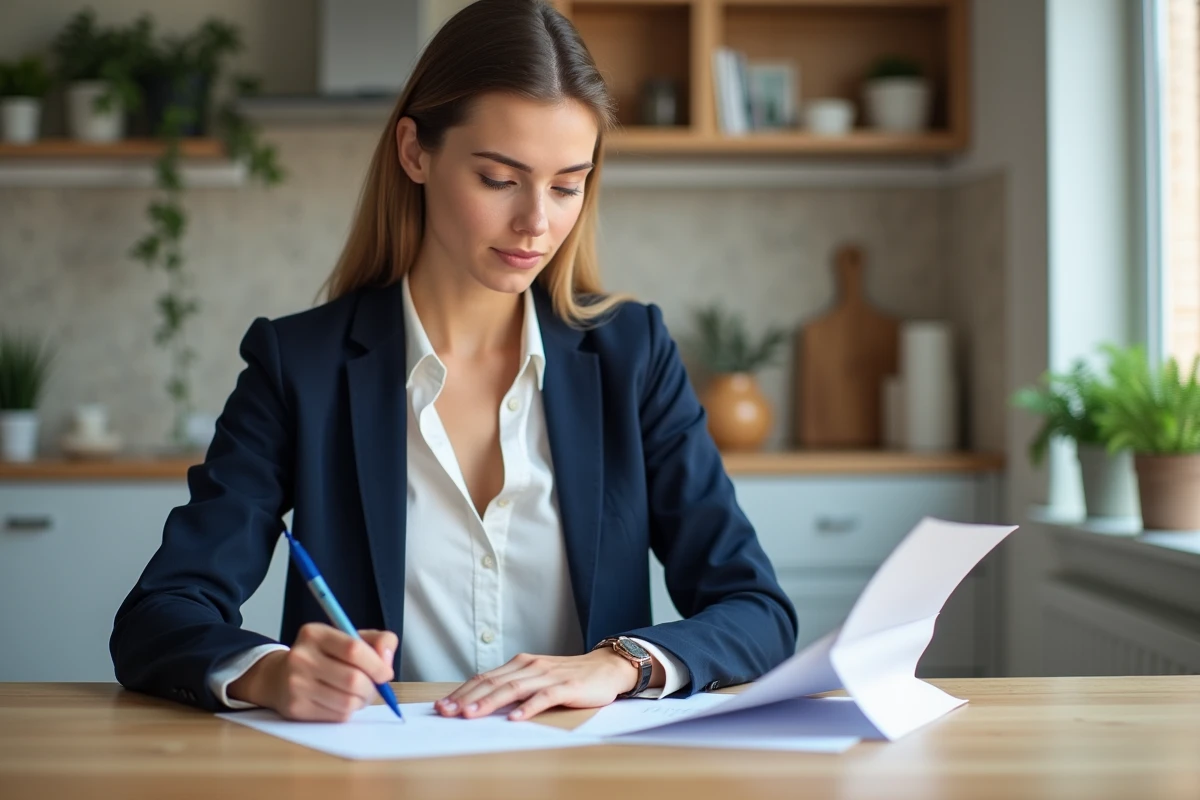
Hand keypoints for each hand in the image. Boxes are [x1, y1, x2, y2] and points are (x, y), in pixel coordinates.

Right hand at [228, 623, 396, 721]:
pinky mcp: (295, 708)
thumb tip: (386, 661)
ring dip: (361, 701)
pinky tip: (340, 702)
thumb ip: (377, 641)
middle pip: (353, 679)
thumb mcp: (347, 638)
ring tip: (357, 694)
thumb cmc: (323, 656)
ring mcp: (295, 684)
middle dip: (371, 687)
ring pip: (347, 702)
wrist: (279, 677)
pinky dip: (347, 711)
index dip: (377, 664)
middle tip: (373, 687)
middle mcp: (301, 657)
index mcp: (316, 634)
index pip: (354, 649)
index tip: (386, 673)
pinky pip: (337, 716)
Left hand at [435, 648, 656, 721]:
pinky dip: (527, 707)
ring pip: (513, 688)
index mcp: (520, 664)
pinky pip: (543, 697)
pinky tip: (515, 718)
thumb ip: (513, 686)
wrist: (605, 668)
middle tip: (447, 712)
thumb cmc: (568, 677)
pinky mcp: (566, 687)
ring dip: (489, 702)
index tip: (442, 706)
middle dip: (467, 698)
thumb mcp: (536, 678)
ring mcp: (548, 676)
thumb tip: (479, 701)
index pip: (485, 678)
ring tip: (471, 714)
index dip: (462, 691)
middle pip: (493, 682)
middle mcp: (530, 666)